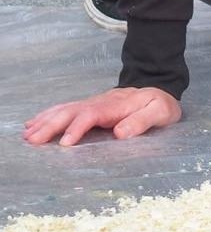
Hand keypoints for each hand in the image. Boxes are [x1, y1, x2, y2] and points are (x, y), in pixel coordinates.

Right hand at [23, 87, 181, 145]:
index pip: (92, 115)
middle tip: (33, 140)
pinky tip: (34, 122)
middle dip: (52, 125)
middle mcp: (101, 102)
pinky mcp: (89, 106)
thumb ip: (142, 121)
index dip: (77, 128)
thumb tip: (120, 133)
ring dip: (45, 121)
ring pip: (65, 109)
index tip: (65, 143)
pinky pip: (66, 109)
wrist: (160, 88)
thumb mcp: (160, 112)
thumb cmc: (161, 104)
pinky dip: (48, 115)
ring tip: (28, 134)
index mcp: (117, 105)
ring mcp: (93, 102)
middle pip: (72, 111)